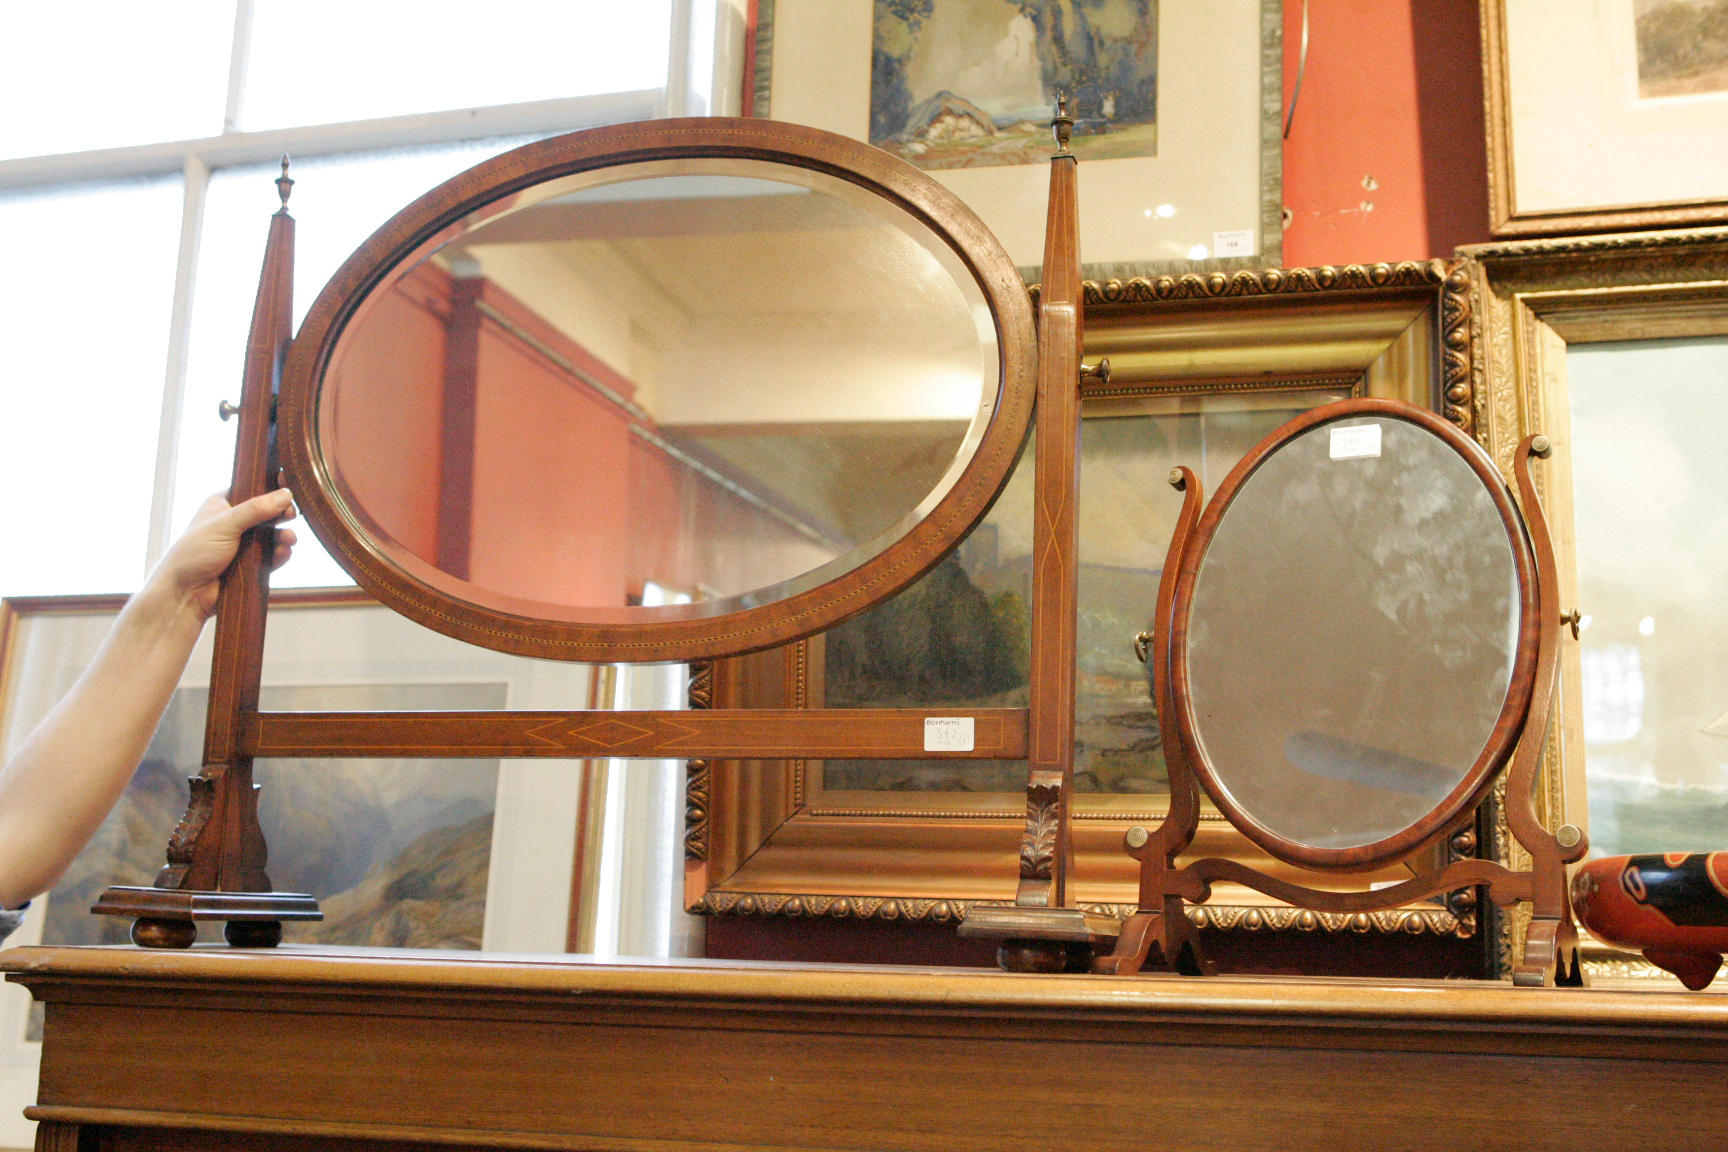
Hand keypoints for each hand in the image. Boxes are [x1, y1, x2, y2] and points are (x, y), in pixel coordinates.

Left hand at [150, 489, 298, 619]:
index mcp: (223, 505)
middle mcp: (234, 522)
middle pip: (267, 512)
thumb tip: (286, 494)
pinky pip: (272, 556)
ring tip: (289, 539)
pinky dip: (280, 554)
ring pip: (272, 535)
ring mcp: (242, 544)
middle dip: (281, 513)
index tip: (289, 486)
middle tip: (291, 514)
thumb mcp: (225, 525)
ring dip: (283, 536)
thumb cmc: (194, 553)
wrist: (185, 594)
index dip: (270, 487)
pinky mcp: (250, 564)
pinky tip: (284, 552)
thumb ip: (256, 509)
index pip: (251, 489)